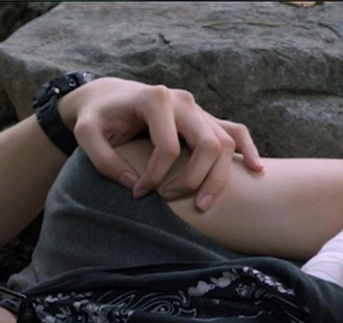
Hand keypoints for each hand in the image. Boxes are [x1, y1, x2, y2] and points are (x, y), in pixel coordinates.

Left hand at [60, 77, 262, 211]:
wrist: (108, 96)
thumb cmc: (95, 117)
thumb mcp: (86, 135)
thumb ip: (104, 160)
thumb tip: (133, 185)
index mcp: (156, 99)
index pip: (168, 147)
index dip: (154, 176)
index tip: (137, 193)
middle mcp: (183, 101)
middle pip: (207, 144)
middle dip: (193, 179)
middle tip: (169, 200)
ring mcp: (197, 109)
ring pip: (225, 142)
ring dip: (218, 176)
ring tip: (202, 205)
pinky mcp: (203, 118)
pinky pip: (234, 131)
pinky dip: (247, 149)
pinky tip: (256, 170)